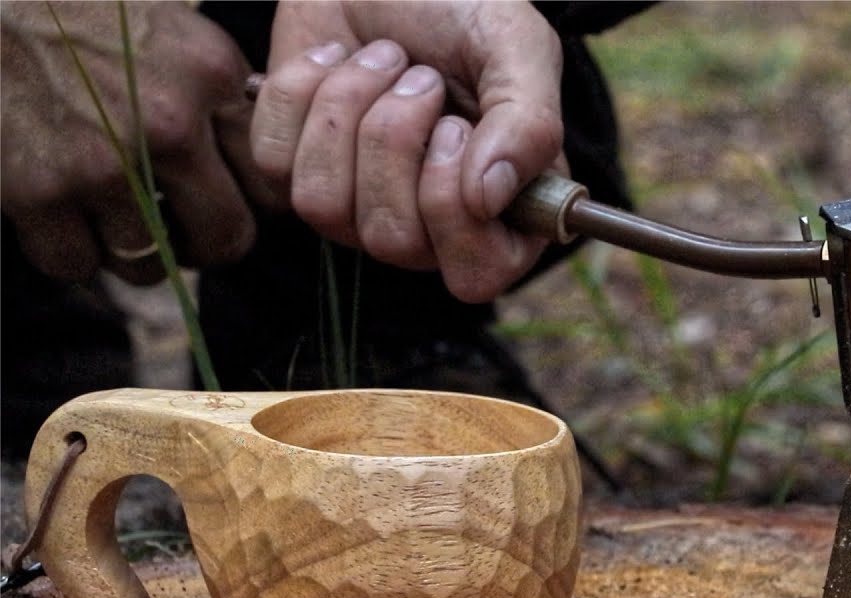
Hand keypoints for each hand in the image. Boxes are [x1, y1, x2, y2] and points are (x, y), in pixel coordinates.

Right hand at [1, 1, 266, 284]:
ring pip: (151, 263)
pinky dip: (71, 251)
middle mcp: (168, 125)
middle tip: (182, 227)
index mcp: (212, 76)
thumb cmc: (81, 8)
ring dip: (135, 251)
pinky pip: (76, 264)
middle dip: (207, 242)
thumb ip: (219, 92)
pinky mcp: (37, 191)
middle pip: (227, 238)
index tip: (230, 199)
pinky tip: (64, 212)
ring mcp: (104, 164)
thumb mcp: (173, 29)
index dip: (252, 200)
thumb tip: (259, 157)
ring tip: (115, 213)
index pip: (273, 182)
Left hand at [251, 1, 564, 302]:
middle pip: (392, 239)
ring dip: (351, 110)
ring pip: (325, 206)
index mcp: (500, 218)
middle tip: (421, 81)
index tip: (457, 126)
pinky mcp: (295, 169)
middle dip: (396, 139)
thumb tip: (487, 200)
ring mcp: (356, 208)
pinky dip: (304, 90)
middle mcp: (429, 230)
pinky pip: (276, 161)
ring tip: (384, 62)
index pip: (473, 275)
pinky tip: (338, 61)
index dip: (451, 204)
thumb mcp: (519, 51)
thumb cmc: (466, 10)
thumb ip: (529, 125)